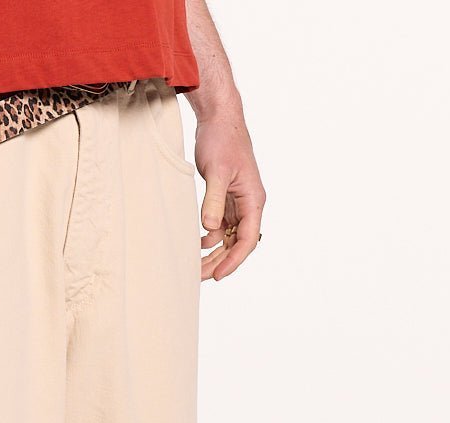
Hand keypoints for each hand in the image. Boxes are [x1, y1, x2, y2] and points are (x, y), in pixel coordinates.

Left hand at [194, 110, 265, 280]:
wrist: (218, 119)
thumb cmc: (222, 140)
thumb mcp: (216, 171)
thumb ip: (213, 200)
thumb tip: (210, 228)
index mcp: (253, 199)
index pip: (248, 239)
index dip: (234, 260)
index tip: (218, 275)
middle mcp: (249, 204)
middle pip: (238, 243)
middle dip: (221, 261)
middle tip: (200, 277)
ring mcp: (237, 203)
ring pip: (229, 238)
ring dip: (214, 253)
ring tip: (195, 268)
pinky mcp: (225, 199)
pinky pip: (221, 227)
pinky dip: (210, 238)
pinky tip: (196, 245)